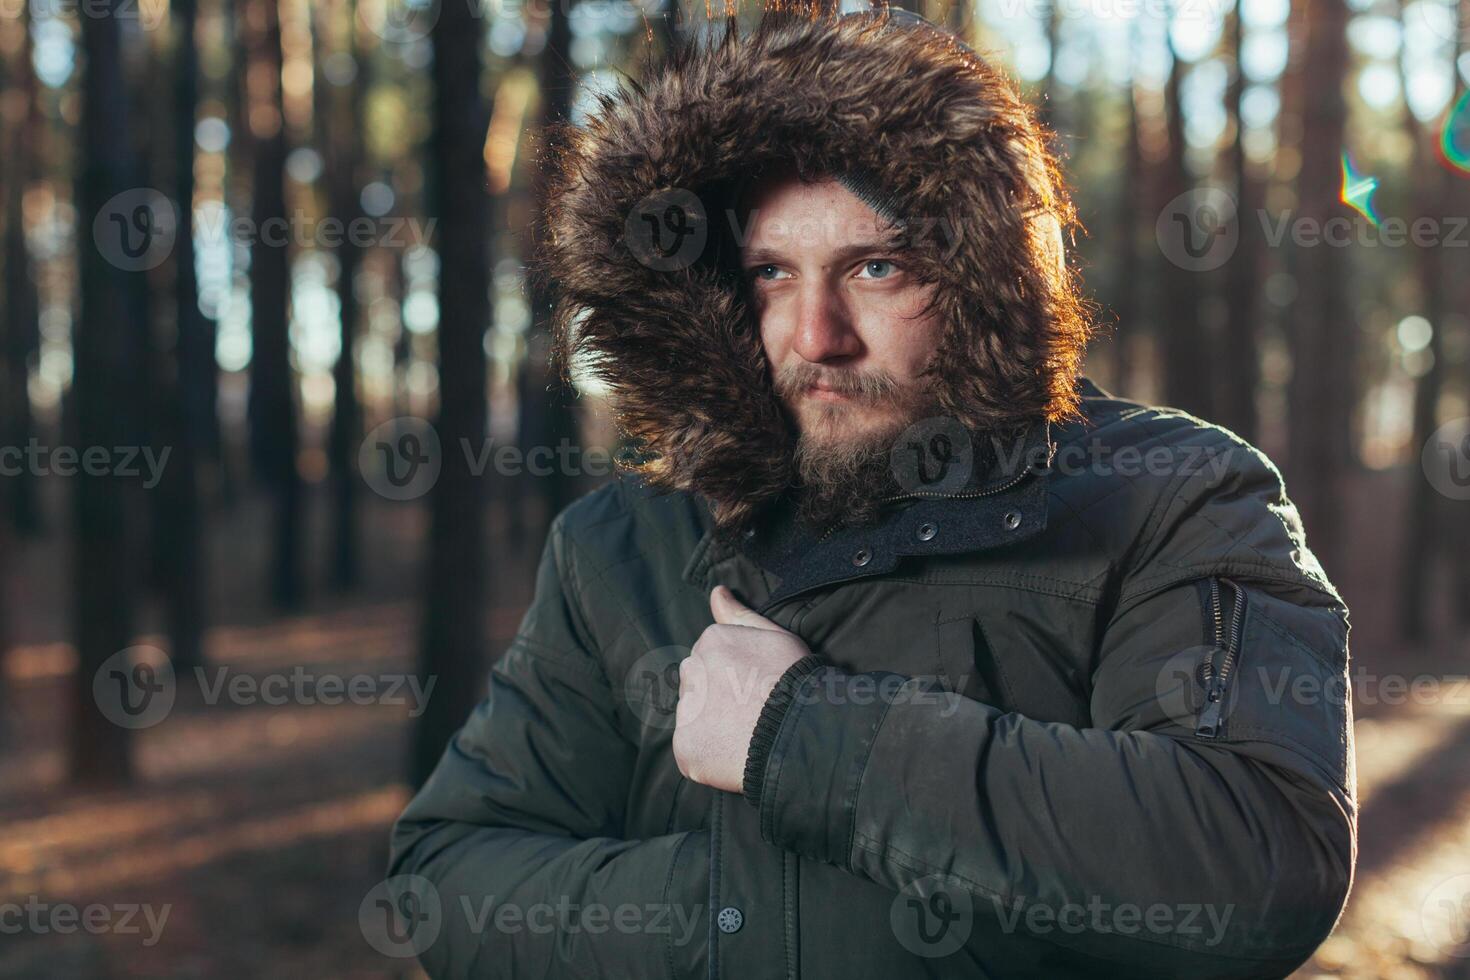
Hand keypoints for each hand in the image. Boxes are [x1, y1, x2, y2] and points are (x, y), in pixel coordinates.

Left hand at [672, 585, 811, 791]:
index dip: (735, 679)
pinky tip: (737, 755)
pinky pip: (692, 753)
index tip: (755, 690)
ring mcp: (687, 710)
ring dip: (711, 728)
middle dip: (716, 700)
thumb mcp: (775, 636)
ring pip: (692, 719)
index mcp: (711, 641)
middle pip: (696, 686)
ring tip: (746, 736)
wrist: (802, 730)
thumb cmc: (796, 681)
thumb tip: (716, 592)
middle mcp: (691, 671)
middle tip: (749, 715)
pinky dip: (710, 758)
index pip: (710, 661)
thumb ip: (740, 616)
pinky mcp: (686, 747)